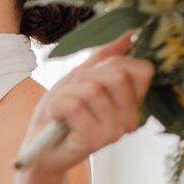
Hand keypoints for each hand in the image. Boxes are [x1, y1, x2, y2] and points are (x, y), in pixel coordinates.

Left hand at [24, 37, 152, 174]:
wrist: (41, 148)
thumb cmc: (62, 112)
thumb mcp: (81, 77)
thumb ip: (104, 57)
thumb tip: (128, 35)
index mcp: (133, 103)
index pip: (143, 70)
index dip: (115, 62)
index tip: (94, 74)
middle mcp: (131, 119)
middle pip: (117, 74)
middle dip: (86, 75)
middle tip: (73, 92)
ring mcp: (115, 131)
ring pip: (91, 89)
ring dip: (67, 93)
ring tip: (63, 108)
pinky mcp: (95, 141)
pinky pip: (74, 105)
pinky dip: (57, 106)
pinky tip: (57, 119)